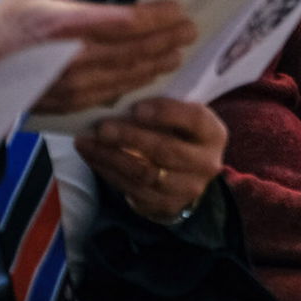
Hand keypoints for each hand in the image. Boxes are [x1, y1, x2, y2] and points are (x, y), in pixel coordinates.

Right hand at [0, 0, 195, 113]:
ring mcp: (74, 85)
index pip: (127, 21)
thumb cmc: (6, 24)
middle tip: (192, 30)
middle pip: (136, 49)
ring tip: (178, 52)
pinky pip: (112, 94)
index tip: (179, 8)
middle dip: (168, 38)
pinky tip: (150, 74)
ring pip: (129, 74)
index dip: (158, 16)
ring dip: (158, 62)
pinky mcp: (70, 103)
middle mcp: (75, 57)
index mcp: (67, 24)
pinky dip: (136, 83)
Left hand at [75, 98, 224, 224]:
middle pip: (166, 150)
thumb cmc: (179, 136)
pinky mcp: (165, 205)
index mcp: (214, 133)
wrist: (185, 177)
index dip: (166, 113)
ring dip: (111, 157)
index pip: (195, 120)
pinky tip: (92, 157)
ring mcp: (188, 188)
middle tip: (102, 128)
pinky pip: (131, 189)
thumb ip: (164, 108)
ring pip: (144, 173)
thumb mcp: (182, 120)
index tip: (136, 107)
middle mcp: (207, 163)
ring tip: (87, 142)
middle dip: (130, 137)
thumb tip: (123, 96)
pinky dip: (108, 172)